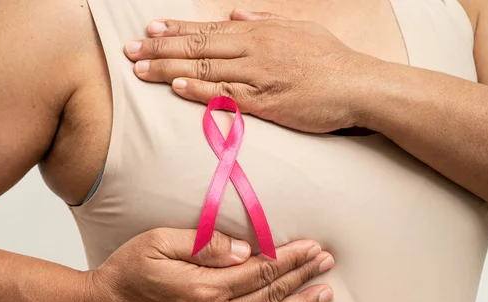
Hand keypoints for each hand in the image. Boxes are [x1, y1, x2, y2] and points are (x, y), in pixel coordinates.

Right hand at [88, 228, 333, 301]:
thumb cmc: (128, 274)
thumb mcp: (159, 243)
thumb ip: (204, 244)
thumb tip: (245, 249)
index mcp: (205, 287)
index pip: (261, 270)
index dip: (289, 257)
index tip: (312, 248)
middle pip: (270, 294)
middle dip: (302, 276)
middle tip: (326, 264)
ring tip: (324, 295)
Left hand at [124, 9, 375, 132]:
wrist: (358, 85)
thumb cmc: (330, 59)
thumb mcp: (298, 29)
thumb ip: (264, 21)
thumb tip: (236, 14)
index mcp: (258, 31)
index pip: (208, 29)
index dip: (176, 29)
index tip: (149, 28)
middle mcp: (252, 49)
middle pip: (197, 46)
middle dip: (160, 47)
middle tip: (130, 49)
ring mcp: (256, 75)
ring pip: (204, 69)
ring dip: (169, 68)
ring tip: (140, 69)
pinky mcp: (264, 101)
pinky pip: (225, 94)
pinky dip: (199, 90)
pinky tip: (176, 88)